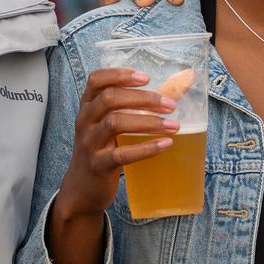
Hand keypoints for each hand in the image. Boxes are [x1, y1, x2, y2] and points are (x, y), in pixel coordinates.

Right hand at [51, 69, 183, 220]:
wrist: (82, 188)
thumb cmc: (103, 149)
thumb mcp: (110, 125)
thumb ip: (136, 106)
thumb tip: (182, 83)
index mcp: (87, 106)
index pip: (96, 80)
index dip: (120, 74)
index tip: (146, 77)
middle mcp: (85, 121)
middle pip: (110, 98)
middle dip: (143, 98)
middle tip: (170, 105)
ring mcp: (89, 143)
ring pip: (115, 123)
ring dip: (147, 121)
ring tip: (173, 125)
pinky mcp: (98, 165)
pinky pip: (122, 154)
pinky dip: (146, 148)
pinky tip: (165, 144)